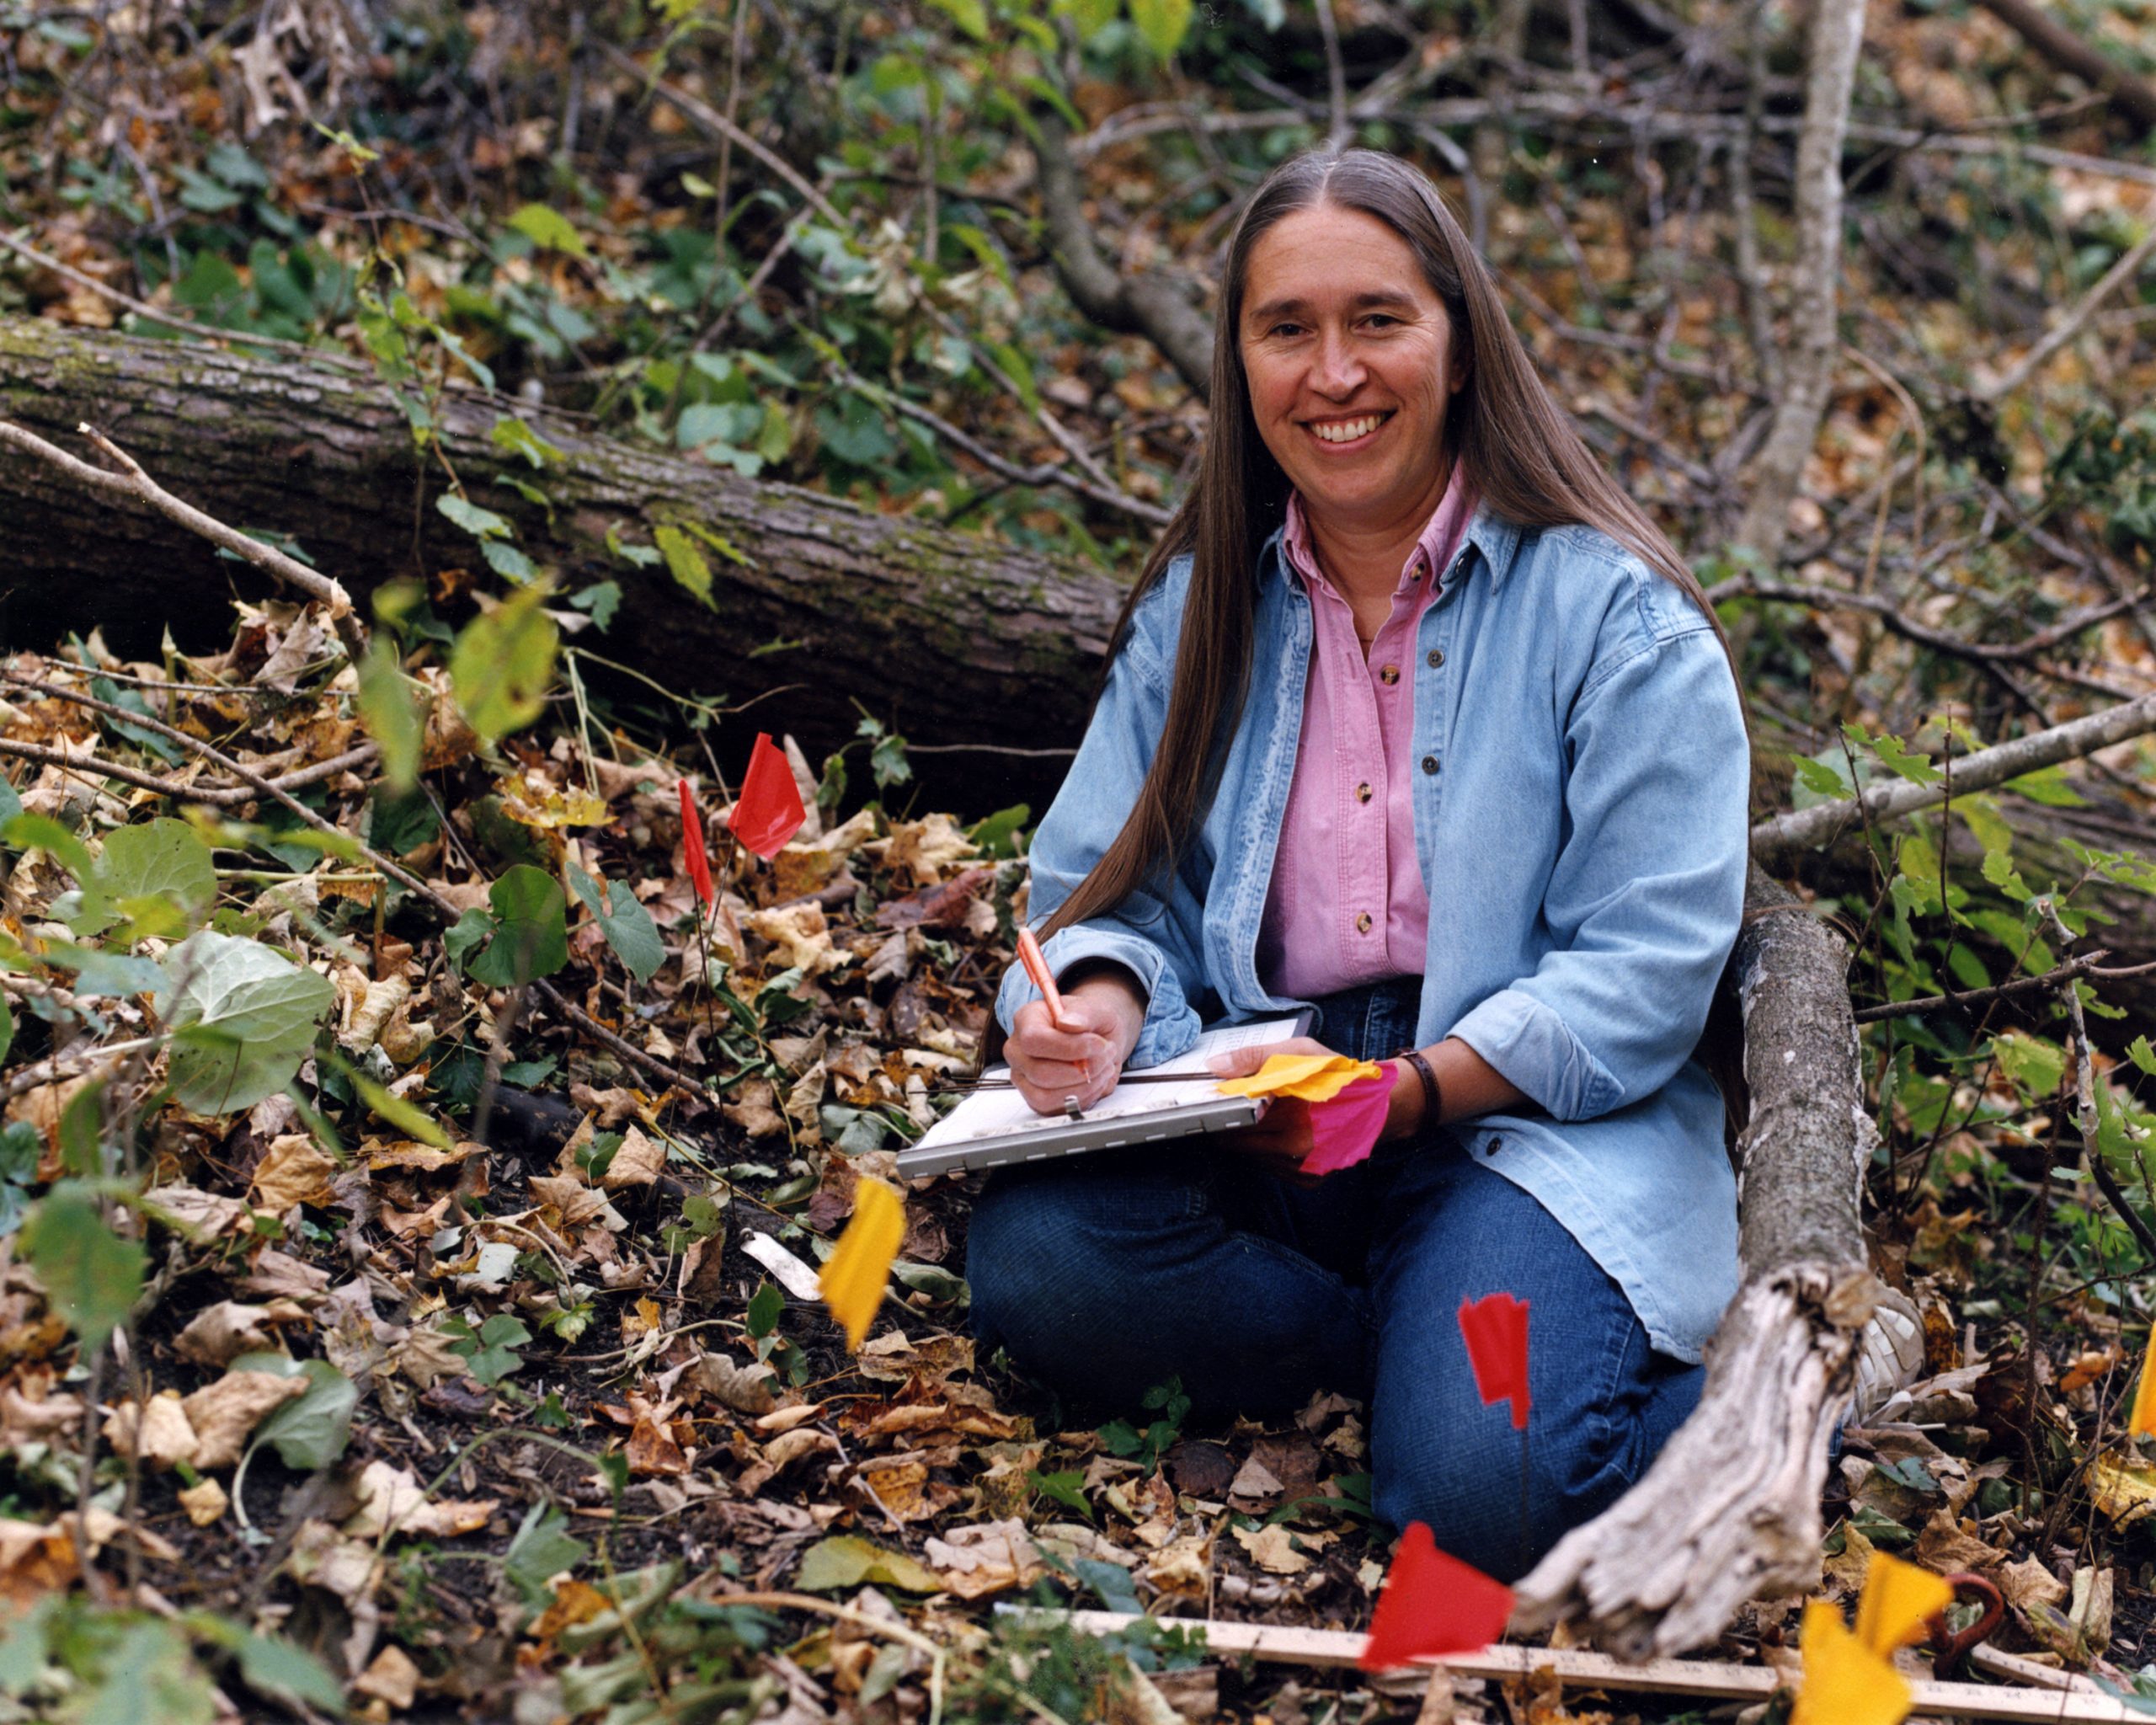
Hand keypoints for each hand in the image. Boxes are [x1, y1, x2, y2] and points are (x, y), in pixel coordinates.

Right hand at [1006, 973, 1145, 1115]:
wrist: (1096, 1038)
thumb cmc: (1090, 1022)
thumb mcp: (1095, 1008)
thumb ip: (1082, 1012)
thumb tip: (1068, 1023)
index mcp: (1026, 1020)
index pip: (1034, 1040)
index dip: (1069, 1047)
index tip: (1099, 1044)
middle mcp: (1018, 1050)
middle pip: (1040, 1072)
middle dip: (1082, 1069)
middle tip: (1106, 1055)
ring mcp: (1024, 1077)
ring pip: (1045, 1096)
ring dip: (1084, 1087)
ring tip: (1103, 1068)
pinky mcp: (1035, 1098)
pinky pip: (1054, 1109)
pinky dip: (1082, 1098)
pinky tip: (1094, 1082)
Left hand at [1205, 1037, 1424, 1181]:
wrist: (1380, 1106)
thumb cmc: (1336, 1075)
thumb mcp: (1298, 1053)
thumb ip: (1253, 1059)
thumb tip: (1214, 1068)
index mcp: (1292, 1114)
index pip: (1236, 1121)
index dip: (1220, 1113)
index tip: (1210, 1106)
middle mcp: (1297, 1147)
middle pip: (1240, 1144)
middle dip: (1231, 1128)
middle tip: (1231, 1113)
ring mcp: (1305, 1167)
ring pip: (1255, 1158)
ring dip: (1251, 1142)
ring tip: (1263, 1120)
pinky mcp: (1311, 1179)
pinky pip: (1274, 1170)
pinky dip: (1270, 1155)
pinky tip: (1281, 1136)